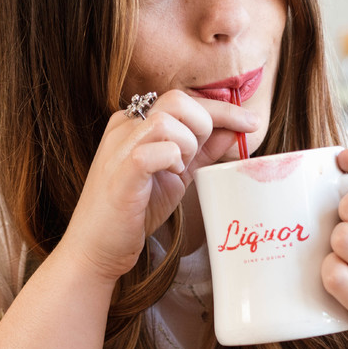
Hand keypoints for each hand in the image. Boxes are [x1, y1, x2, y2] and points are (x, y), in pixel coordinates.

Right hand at [59, 90, 254, 282]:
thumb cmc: (132, 214)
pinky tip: (169, 175)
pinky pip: (158, 148)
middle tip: (197, 159)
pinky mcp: (121, 171)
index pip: (183, 100)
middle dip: (203, 126)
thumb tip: (232, 131)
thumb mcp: (175, 177)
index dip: (222, 109)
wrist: (96, 249)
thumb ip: (201, 152)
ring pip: (167, 120)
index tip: (251, 123)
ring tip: (178, 171)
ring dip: (187, 146)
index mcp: (134, 124)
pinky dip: (173, 159)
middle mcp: (123, 128)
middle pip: (176, 99)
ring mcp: (119, 147)